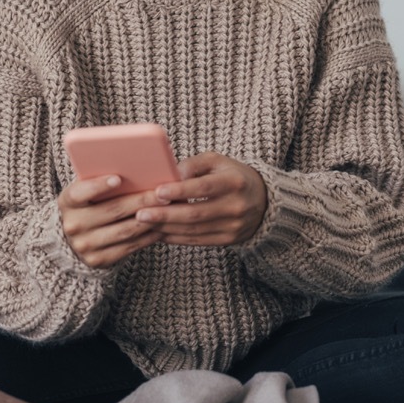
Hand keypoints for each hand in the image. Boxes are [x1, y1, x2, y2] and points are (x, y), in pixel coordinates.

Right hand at [57, 175, 168, 268]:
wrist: (70, 240)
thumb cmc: (87, 205)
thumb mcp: (85, 191)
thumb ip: (100, 180)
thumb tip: (136, 167)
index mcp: (67, 202)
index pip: (80, 192)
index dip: (98, 186)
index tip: (118, 178)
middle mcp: (73, 224)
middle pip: (113, 210)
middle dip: (141, 200)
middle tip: (163, 193)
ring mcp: (85, 245)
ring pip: (125, 230)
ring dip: (149, 218)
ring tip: (167, 208)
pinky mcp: (98, 260)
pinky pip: (129, 247)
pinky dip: (147, 236)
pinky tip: (160, 226)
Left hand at [135, 153, 267, 245]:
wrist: (262, 201)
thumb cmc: (232, 176)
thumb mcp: (218, 161)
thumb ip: (194, 164)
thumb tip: (171, 175)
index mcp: (235, 182)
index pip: (204, 187)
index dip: (181, 190)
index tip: (158, 191)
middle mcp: (236, 206)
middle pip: (196, 213)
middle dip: (166, 214)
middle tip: (141, 213)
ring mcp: (233, 226)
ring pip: (194, 230)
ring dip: (166, 228)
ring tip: (144, 223)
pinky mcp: (228, 240)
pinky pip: (197, 240)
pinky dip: (176, 238)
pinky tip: (159, 233)